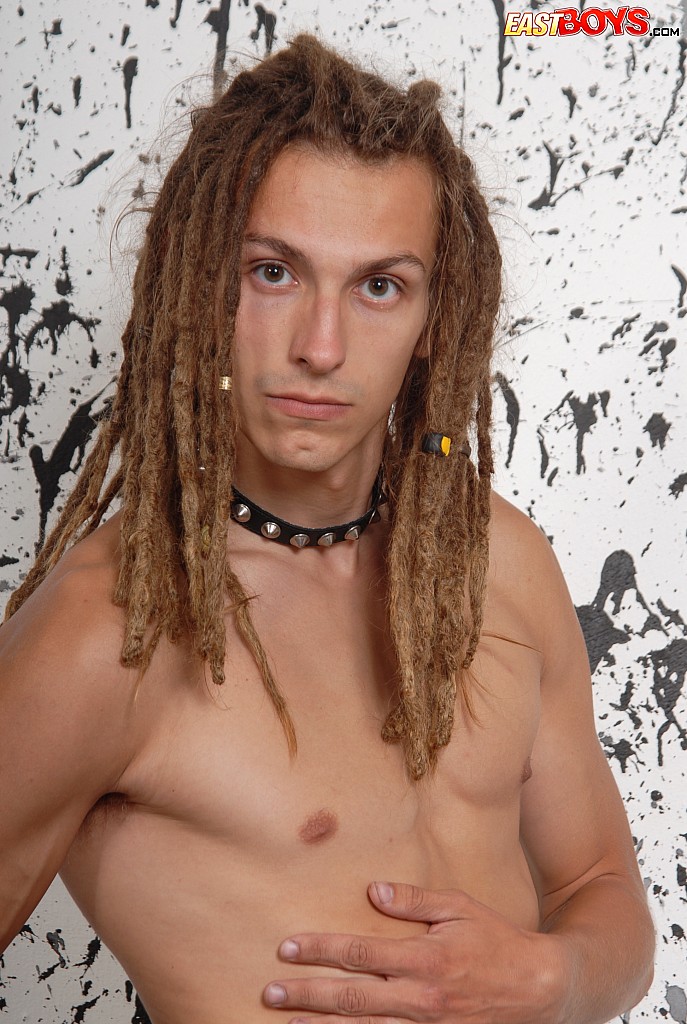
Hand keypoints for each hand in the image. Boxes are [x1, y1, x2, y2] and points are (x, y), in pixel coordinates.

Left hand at [263, 881, 568, 1022]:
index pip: (360, 953)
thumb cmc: (498, 941)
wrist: (541, 991)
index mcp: (425, 959)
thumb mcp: (461, 908)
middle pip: (351, 999)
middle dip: (306, 994)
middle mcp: (420, 999)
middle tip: (269, 992)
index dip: (320, 949)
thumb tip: (374, 891)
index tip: (287, 947)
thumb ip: (416, 900)